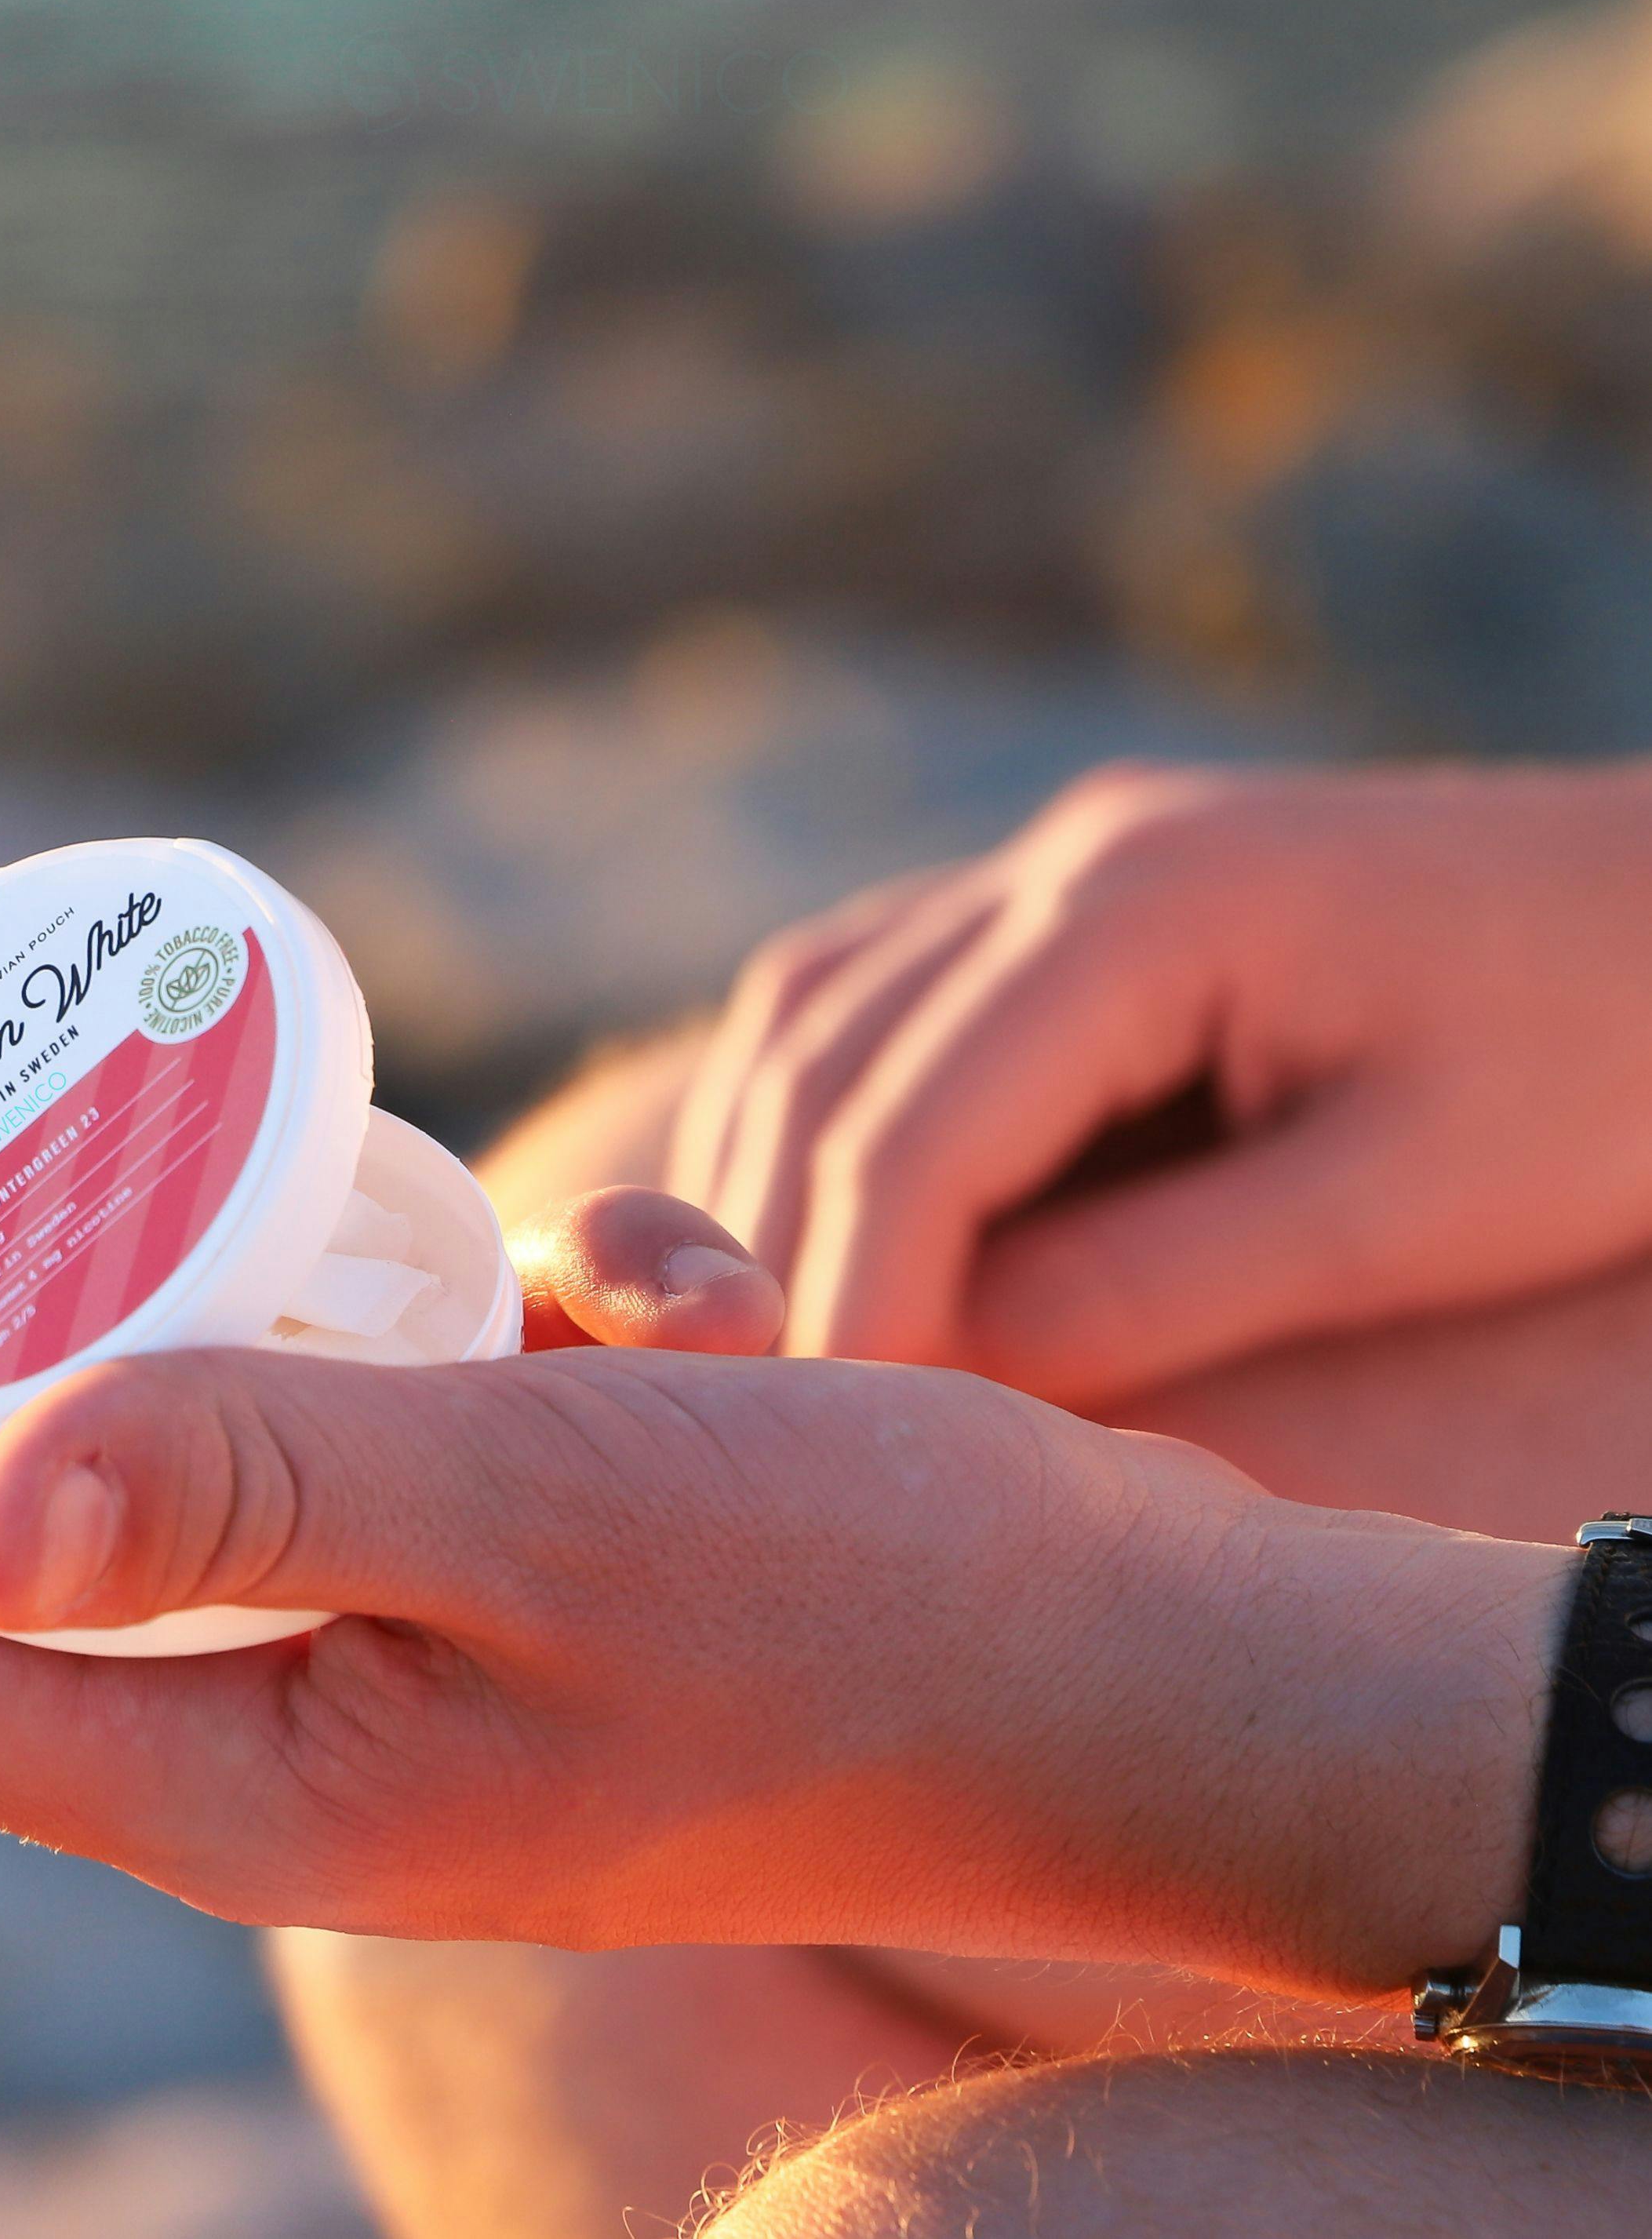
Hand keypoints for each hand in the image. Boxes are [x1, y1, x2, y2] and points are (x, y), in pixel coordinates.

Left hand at [0, 984, 1561, 1997]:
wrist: (1150, 1683)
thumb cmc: (881, 1616)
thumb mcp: (558, 1518)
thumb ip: (269, 1491)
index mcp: (217, 1783)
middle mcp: (252, 1728)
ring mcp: (361, 1640)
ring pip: (132, 1419)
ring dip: (105, 1247)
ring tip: (87, 1034)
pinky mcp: (476, 1550)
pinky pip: (361, 1394)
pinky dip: (439, 1291)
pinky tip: (627, 1270)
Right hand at [667, 759, 1651, 1406]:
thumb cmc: (1612, 1072)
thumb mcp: (1405, 1212)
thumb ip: (1157, 1288)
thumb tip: (950, 1375)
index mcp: (1147, 902)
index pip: (911, 1124)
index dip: (845, 1298)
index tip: (820, 1459)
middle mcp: (1067, 855)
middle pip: (822, 1059)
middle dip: (764, 1246)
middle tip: (748, 1429)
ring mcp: (1064, 862)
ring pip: (815, 1018)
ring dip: (764, 1179)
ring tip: (757, 1353)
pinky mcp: (1081, 901)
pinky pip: (881, 1003)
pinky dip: (826, 1128)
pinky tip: (825, 1243)